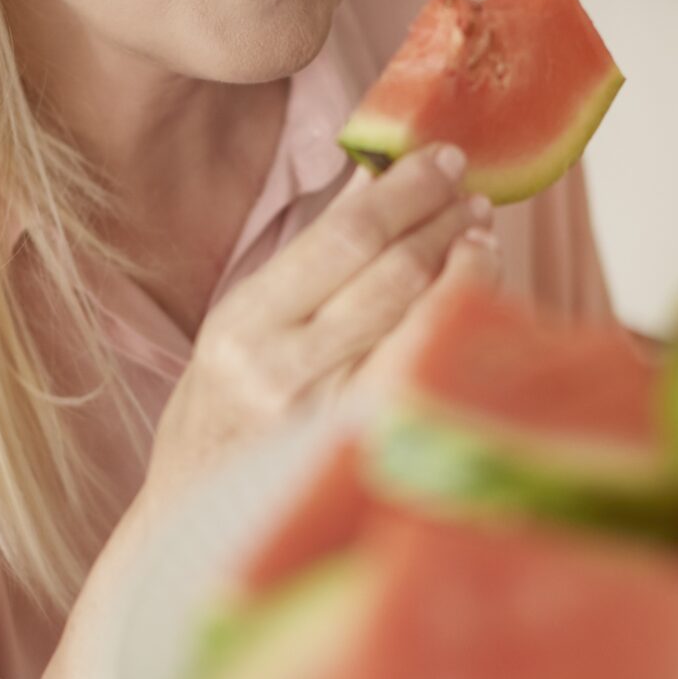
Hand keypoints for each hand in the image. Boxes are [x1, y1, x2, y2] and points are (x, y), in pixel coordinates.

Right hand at [145, 146, 499, 500]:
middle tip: (473, 196)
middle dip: (443, 223)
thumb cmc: (223, 412)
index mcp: (244, 325)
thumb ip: (309, 257)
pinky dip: (460, 329)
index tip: (444, 158)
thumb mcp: (243, 324)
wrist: (196, 520)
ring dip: (465, 271)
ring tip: (481, 237)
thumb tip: (375, 177)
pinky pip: (431, 376)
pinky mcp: (365, 455)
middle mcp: (282, 372)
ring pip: (422, 326)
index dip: (405, 191)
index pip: (344, 238)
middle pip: (391, 276)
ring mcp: (329, 421)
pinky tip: (474, 303)